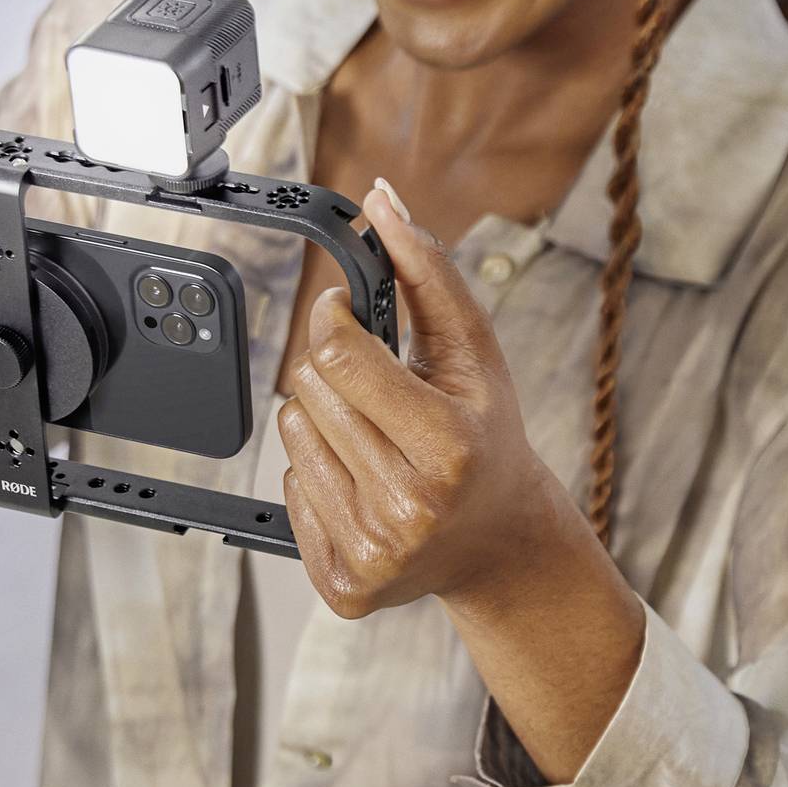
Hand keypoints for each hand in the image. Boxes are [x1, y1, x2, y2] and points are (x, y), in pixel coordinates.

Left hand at [277, 180, 574, 621]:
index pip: (341, 357)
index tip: (343, 311)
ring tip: (377, 440)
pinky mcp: (345, 585)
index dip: (332, 319)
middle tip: (380, 393)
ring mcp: (374, 552)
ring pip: (292, 438)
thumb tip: (383, 201)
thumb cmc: (487, 439)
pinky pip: (288, 491)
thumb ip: (428, 272)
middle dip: (335, 375)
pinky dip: (318, 476)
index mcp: (449, 448)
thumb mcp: (474, 354)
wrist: (499, 544)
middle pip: (309, 392)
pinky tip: (365, 484)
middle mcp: (410, 508)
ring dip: (324, 423)